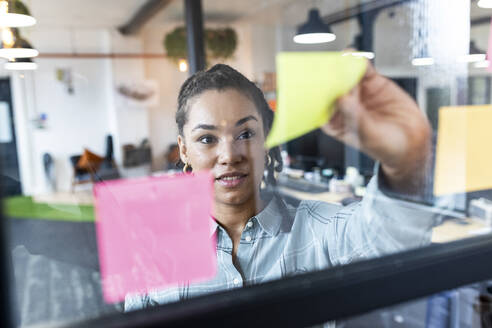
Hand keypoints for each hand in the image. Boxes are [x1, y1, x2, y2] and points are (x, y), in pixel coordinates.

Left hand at [321, 61, 430, 192]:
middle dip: (329, 78)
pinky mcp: (373, 83)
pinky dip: (359, 62)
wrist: (413, 141)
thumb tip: (342, 100)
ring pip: (347, 77)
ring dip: (342, 66)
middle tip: (327, 69)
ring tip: (341, 59)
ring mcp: (358, 93)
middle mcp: (344, 106)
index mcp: (336, 123)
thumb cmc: (386, 146)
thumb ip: (356, 117)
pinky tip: (355, 56)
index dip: (318, 97)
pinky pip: (364, 70)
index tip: (317, 88)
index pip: (322, 107)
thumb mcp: (369, 135)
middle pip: (333, 88)